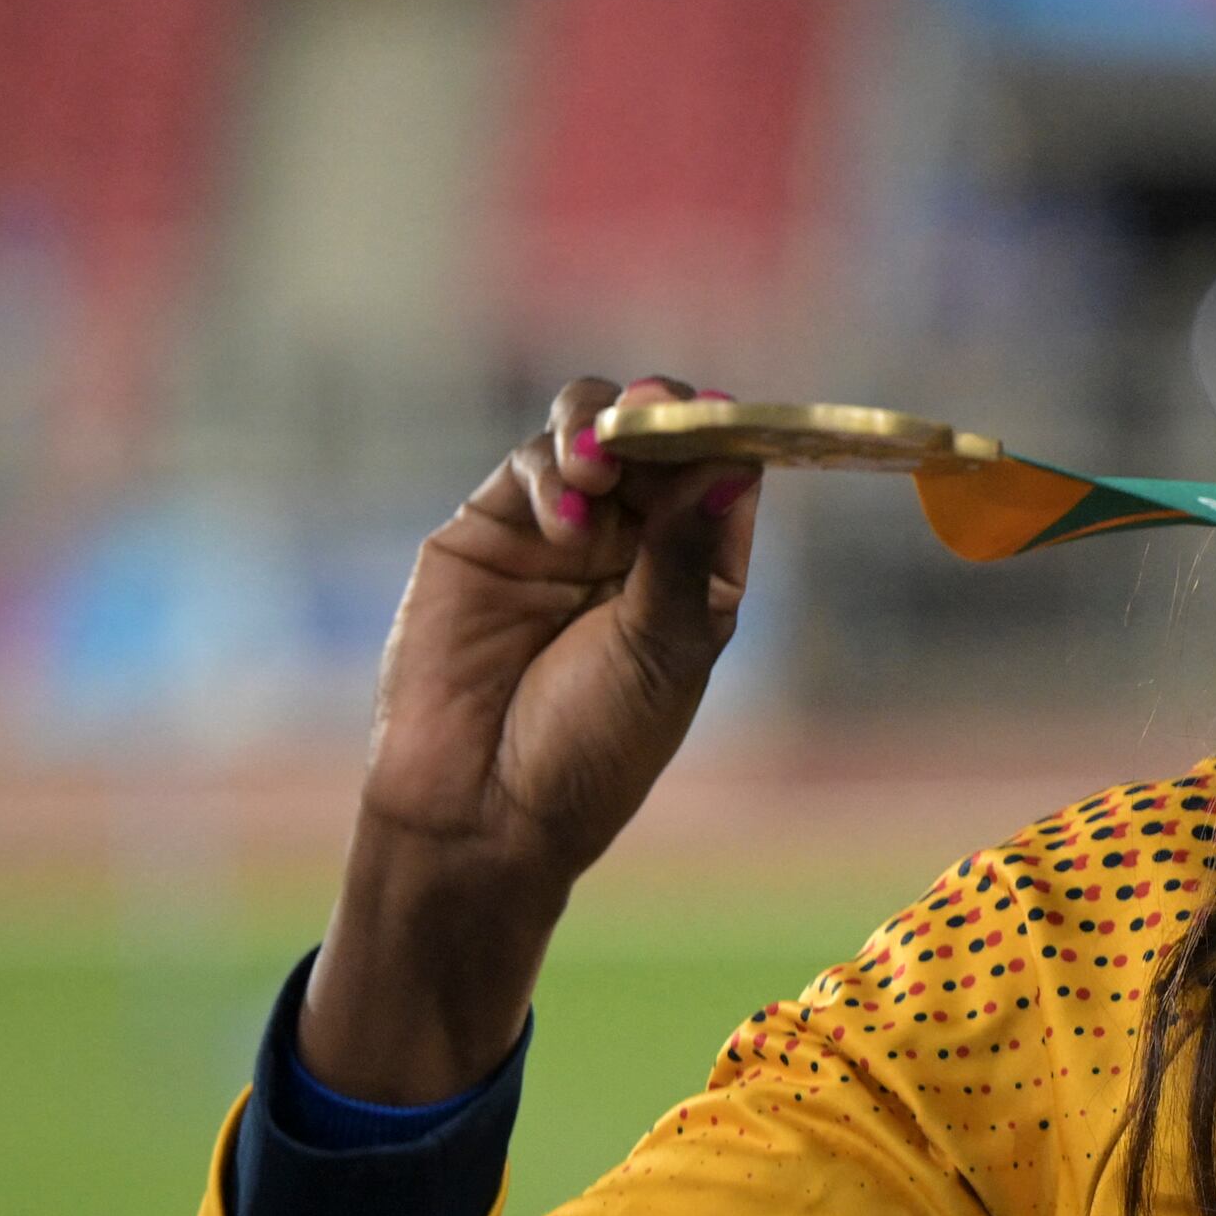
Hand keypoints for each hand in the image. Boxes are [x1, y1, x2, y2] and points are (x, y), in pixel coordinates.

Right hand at [298, 376, 759, 1102]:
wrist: (483, 806)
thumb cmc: (591, 747)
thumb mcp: (662, 651)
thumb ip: (684, 555)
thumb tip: (729, 462)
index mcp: (699, 571)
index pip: (725, 471)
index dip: (731, 434)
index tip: (730, 417)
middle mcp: (634, 541)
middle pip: (658, 433)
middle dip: (661, 409)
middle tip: (655, 410)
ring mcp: (560, 528)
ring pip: (590, 428)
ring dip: (601, 425)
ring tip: (601, 464)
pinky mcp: (490, 529)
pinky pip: (529, 465)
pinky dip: (552, 471)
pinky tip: (569, 517)